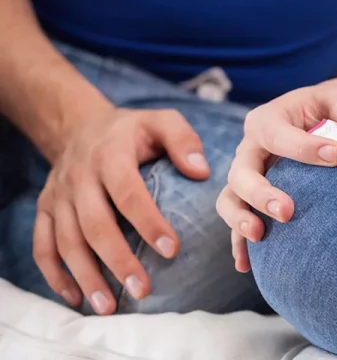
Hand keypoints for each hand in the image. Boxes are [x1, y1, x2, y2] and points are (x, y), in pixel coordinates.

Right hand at [34, 107, 209, 313]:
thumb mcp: (161, 121)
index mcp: (111, 155)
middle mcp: (79, 177)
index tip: (172, 250)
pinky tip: (75, 298)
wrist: (79, 126)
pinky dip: (55, 275)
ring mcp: (58, 196)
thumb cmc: (132, 131)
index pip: (128, 193)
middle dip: (118, 261)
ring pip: (66, 242)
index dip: (149, 223)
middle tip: (143, 291)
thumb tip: (201, 171)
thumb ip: (184, 140)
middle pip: (95, 225)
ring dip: (87, 276)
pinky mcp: (45, 210)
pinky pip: (43, 246)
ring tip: (109, 307)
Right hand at [216, 84, 336, 272]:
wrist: (313, 122)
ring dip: (240, 219)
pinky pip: (237, 222)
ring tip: (259, 236)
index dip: (305, 147)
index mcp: (267, 120)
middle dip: (262, 193)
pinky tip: (247, 265)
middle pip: (242, 173)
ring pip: (230, 199)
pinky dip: (239, 244)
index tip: (336, 156)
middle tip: (288, 211)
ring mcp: (245, 176)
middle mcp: (249, 149)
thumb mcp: (334, 99)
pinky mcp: (248, 200)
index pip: (278, 135)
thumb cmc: (323, 110)